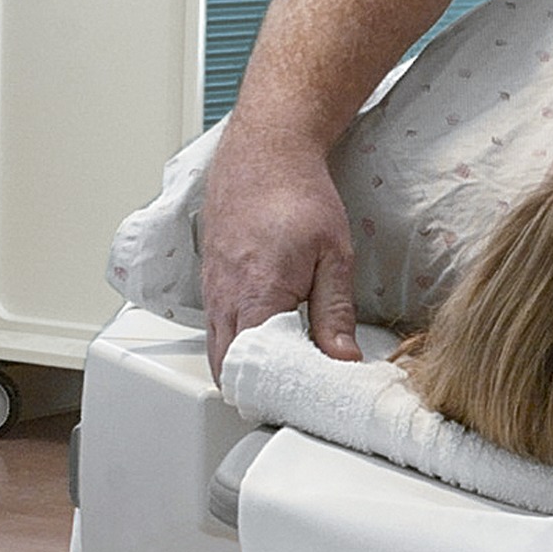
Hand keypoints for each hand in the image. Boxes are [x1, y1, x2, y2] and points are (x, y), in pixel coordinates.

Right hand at [198, 131, 360, 378]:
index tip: (299, 401)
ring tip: (278, 374)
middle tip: (289, 397)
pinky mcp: (210, 278)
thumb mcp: (333, 256)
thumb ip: (334, 314)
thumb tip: (341, 360)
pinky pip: (215, 325)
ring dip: (242, 367)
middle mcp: (225, 298)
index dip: (275, 393)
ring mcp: (212, 288)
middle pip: (228, 368)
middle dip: (255, 389)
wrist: (266, 150)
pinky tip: (262, 338)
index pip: (255, 370)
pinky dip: (234, 342)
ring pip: (217, 349)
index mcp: (256, 297)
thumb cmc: (297, 194)